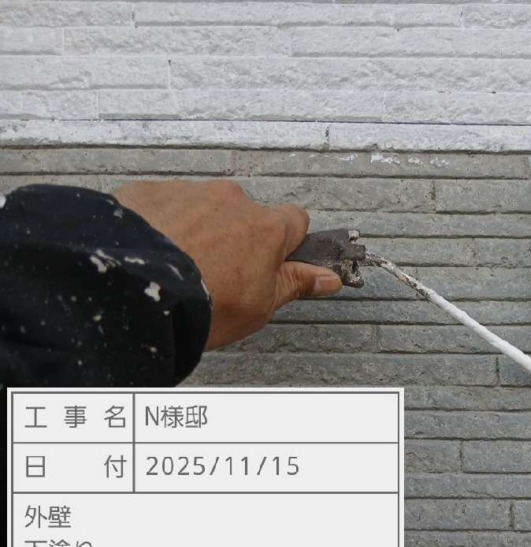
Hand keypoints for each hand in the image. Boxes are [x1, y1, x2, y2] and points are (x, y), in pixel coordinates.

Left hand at [114, 179, 341, 349]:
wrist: (136, 292)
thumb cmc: (204, 303)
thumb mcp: (261, 304)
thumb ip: (296, 283)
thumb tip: (328, 277)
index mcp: (266, 227)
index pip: (295, 220)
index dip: (286, 242)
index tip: (275, 261)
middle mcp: (231, 200)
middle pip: (245, 213)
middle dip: (235, 236)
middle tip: (218, 273)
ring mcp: (188, 192)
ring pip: (202, 208)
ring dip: (196, 230)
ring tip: (178, 267)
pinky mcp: (149, 192)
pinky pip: (163, 205)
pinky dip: (161, 224)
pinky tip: (153, 254)